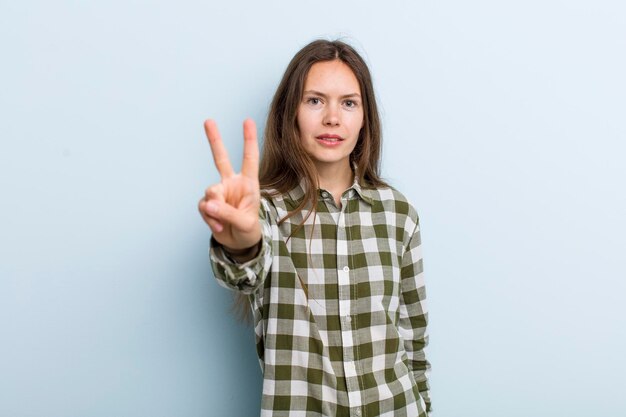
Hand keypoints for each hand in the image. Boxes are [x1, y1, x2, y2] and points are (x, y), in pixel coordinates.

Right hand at [198, 119, 261, 250]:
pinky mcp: (207, 204)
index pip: (249, 159)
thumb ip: (228, 213)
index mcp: (248, 184)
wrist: (239, 244)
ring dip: (216, 210)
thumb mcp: (245, 223)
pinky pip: (204, 208)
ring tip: (224, 222)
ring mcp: (219, 193)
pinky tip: (219, 227)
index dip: (249, 140)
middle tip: (208, 120)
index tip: (248, 121)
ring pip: (210, 193)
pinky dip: (211, 220)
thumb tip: (208, 203)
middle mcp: (232, 184)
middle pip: (220, 158)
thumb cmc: (249, 230)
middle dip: (214, 139)